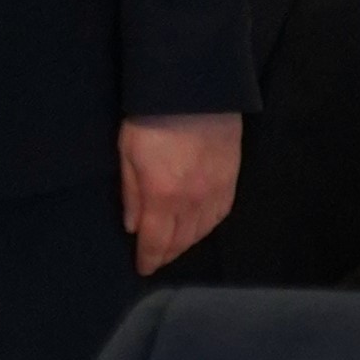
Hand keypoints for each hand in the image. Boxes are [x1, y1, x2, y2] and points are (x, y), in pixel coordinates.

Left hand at [119, 113, 242, 274]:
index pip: (156, 241)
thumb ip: (131, 194)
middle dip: (167, 253)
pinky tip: (200, 227)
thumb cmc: (151, 119)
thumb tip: (133, 227)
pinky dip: (208, 226)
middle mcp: (192, 201)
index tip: (142, 268)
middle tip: (156, 260)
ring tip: (175, 247)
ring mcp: (215, 191)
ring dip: (187, 243)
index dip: (149, 258)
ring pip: (202, 230)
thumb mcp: (127, 154)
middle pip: (180, 239)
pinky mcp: (231, 178)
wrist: (195, 91)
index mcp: (162, 197)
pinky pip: (221, 214)